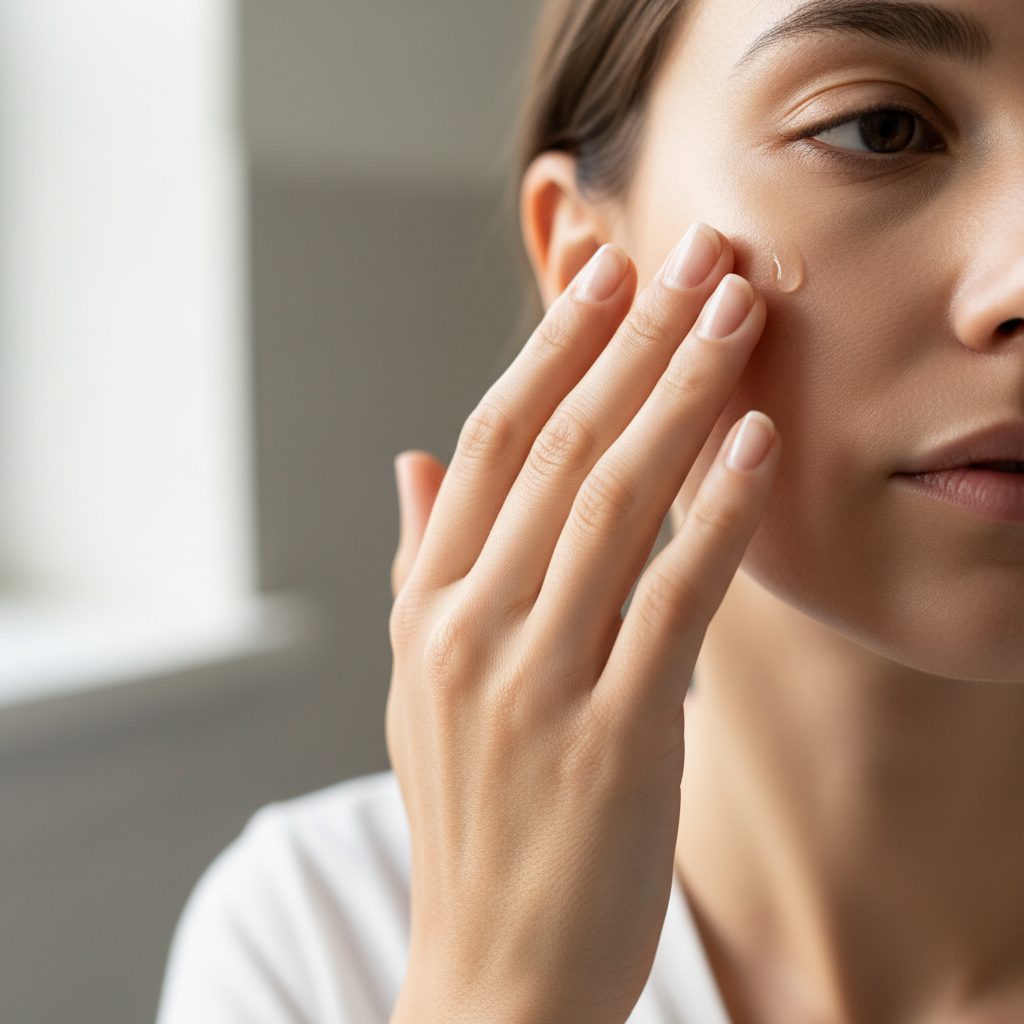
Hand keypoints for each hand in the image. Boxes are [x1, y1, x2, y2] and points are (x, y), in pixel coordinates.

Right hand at [386, 225, 778, 1023]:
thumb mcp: (422, 684)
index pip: (488, 443)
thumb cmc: (473, 816)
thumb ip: (423, 563)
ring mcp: (539, 681)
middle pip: (560, 448)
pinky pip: (677, 598)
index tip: (605, 273)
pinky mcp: (615, 738)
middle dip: (634, 339)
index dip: (549, 349)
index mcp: (429, 608)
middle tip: (694, 253)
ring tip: (736, 311)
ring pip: (618, 500)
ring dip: (684, 393)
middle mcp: (473, 628)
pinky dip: (721, 512)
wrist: (494, 970)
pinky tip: (759, 440)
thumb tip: (412, 460)